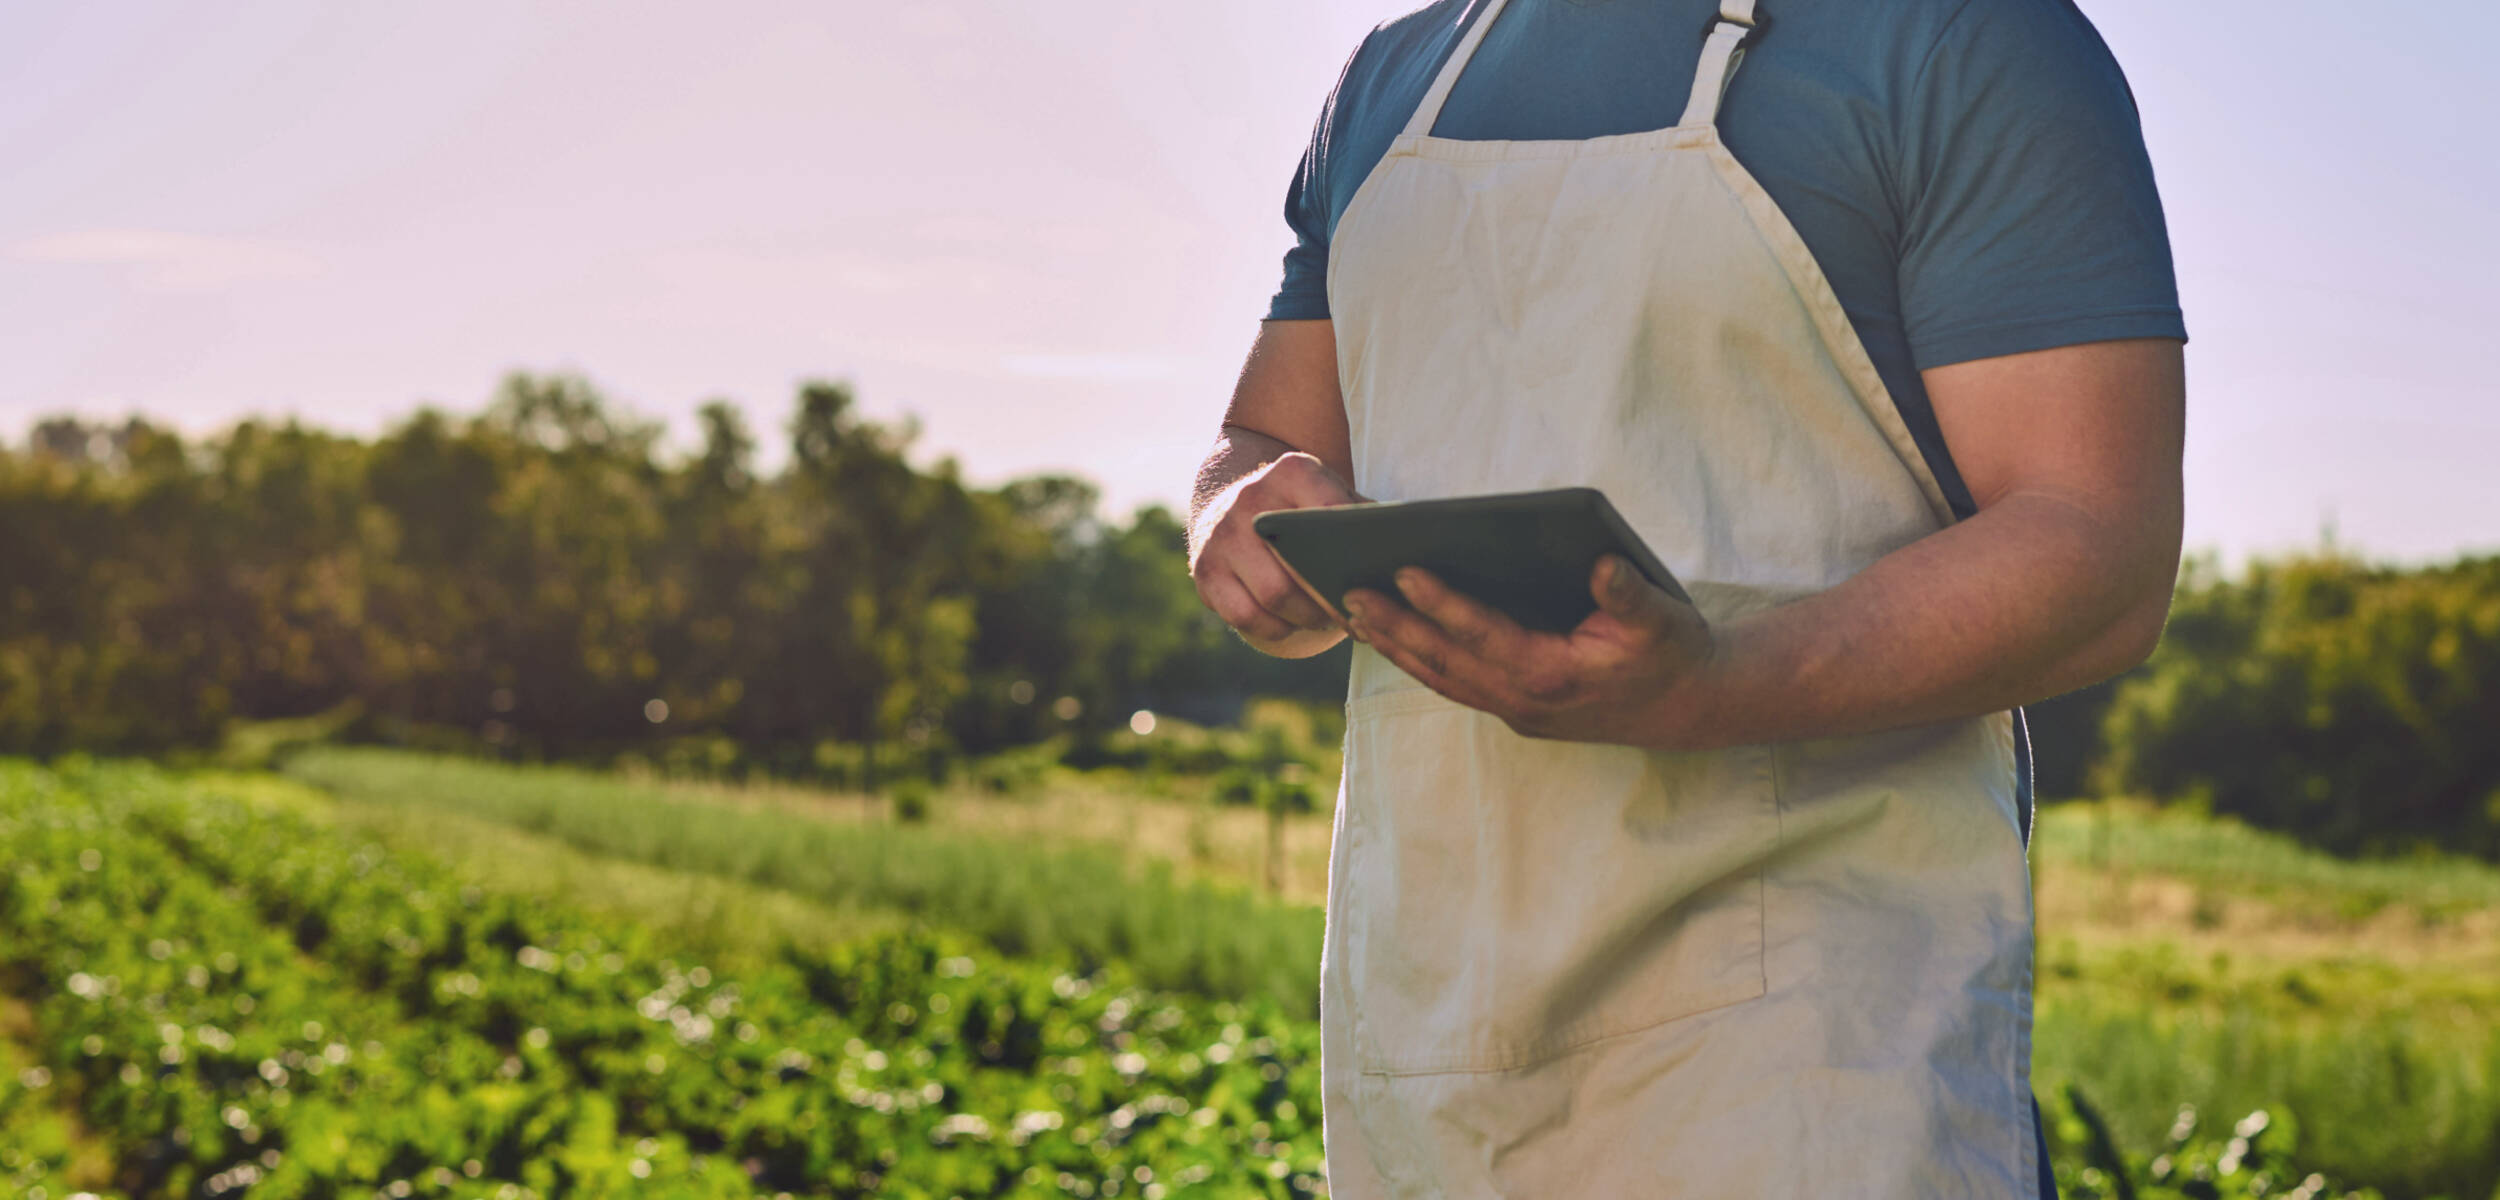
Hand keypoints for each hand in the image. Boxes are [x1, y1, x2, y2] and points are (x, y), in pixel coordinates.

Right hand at [1190, 451, 1364, 656]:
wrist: (1229, 501)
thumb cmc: (1299, 509)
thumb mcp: (1330, 495)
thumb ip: (1362, 517)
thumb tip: (1408, 554)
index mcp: (1292, 472)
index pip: (1331, 514)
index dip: (1356, 552)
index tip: (1378, 580)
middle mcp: (1250, 499)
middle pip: (1299, 566)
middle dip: (1333, 600)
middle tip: (1357, 615)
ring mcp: (1222, 537)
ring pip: (1273, 597)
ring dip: (1308, 618)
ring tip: (1329, 621)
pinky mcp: (1205, 572)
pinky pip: (1247, 618)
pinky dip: (1277, 629)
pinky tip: (1294, 623)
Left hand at [1342, 556, 1720, 747]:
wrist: (1688, 709)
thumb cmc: (1672, 654)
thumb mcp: (1662, 619)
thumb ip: (1628, 594)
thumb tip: (1602, 565)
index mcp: (1553, 675)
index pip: (1483, 636)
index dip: (1442, 604)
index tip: (1404, 572)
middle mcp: (1524, 701)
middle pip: (1444, 662)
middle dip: (1395, 627)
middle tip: (1347, 591)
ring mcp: (1515, 712)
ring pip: (1441, 678)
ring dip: (1396, 646)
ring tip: (1353, 610)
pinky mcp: (1514, 711)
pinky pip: (1453, 684)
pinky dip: (1419, 660)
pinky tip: (1392, 633)